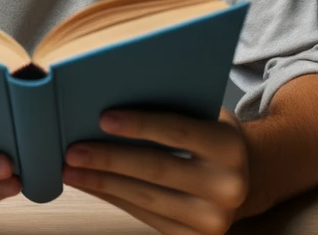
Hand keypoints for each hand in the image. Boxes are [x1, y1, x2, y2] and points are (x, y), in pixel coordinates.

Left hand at [62, 107, 248, 234]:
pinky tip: (93, 184)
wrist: (246, 178)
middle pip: (156, 169)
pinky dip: (114, 198)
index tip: (103, 117)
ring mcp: (212, 220)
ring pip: (145, 198)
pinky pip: (145, 216)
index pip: (177, 132)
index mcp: (229, 146)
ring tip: (71, 169)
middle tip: (73, 150)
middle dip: (109, 159)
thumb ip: (172, 106)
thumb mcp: (205, 113)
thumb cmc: (212, 135)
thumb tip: (114, 98)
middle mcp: (227, 187)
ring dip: (102, 183)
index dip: (139, 125)